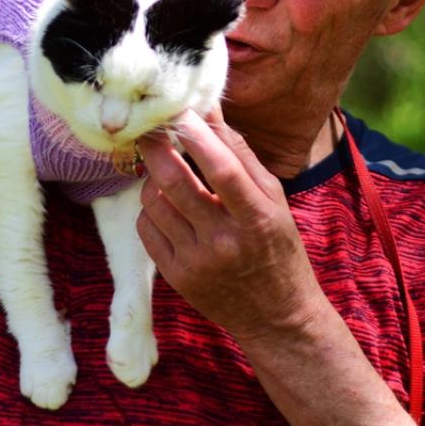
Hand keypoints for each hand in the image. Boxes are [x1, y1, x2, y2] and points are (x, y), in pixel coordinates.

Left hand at [136, 109, 328, 341]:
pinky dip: (150, 208)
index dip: (197, 136)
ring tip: (166, 171)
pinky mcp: (175, 276)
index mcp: (257, 219)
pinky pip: (146, 227)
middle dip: (156, 147)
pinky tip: (167, 206)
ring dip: (153, 177)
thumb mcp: (273, 199)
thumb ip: (240, 154)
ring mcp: (195, 262)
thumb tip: (209, 109)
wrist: (275, 316)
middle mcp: (224, 242)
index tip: (179, 109)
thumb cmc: (278, 247)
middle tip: (149, 126)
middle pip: (175, 183)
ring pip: (154, 202)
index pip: (222, 170)